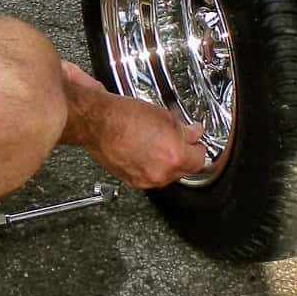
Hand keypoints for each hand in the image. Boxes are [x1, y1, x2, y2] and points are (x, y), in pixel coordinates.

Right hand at [60, 62, 206, 188]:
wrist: (96, 122)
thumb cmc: (123, 116)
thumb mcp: (162, 115)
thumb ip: (183, 129)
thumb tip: (192, 133)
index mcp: (174, 156)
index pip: (200, 158)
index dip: (198, 145)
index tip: (195, 139)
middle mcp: (161, 173)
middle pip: (184, 169)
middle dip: (182, 153)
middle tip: (175, 136)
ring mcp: (145, 180)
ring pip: (166, 173)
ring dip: (165, 160)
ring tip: (154, 140)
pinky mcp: (131, 180)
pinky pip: (149, 175)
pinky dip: (149, 164)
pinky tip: (143, 148)